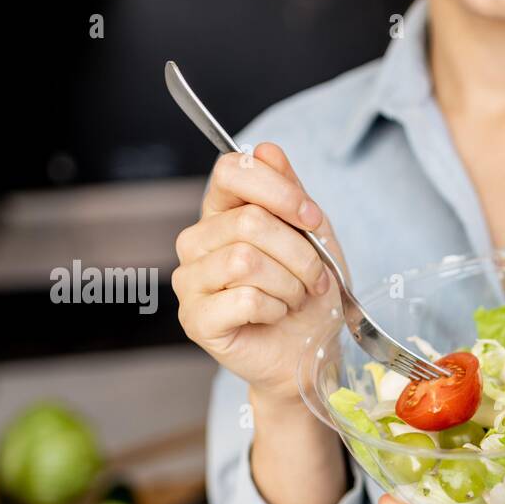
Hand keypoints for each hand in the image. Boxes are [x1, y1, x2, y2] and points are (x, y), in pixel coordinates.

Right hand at [172, 142, 345, 405]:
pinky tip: (274, 316)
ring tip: (294, 298)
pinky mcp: (195, 319)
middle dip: (299, 255)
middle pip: (248, 222)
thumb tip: (268, 150)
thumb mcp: (314, 238)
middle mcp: (198, 241)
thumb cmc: (308, 296)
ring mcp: (190, 280)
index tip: (312, 218)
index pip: (232, 171)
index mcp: (222, 212)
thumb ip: (291, 195)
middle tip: (314, 279)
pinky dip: (274, 309)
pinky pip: (243, 299)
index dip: (278, 190)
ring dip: (289, 284)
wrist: (309, 353)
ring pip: (246, 261)